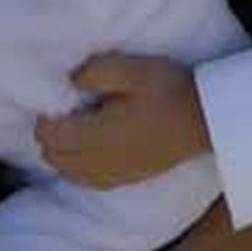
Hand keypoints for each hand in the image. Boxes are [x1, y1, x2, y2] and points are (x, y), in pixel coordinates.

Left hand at [35, 52, 209, 187]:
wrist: (205, 120)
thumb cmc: (170, 91)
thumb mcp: (134, 69)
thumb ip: (97, 71)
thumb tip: (71, 81)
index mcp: (98, 135)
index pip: (49, 135)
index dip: (46, 117)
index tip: (61, 99)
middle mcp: (99, 162)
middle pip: (53, 156)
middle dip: (51, 135)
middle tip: (68, 112)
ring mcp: (112, 174)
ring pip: (66, 171)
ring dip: (62, 151)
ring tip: (78, 128)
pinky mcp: (124, 179)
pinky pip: (84, 180)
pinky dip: (77, 166)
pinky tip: (91, 148)